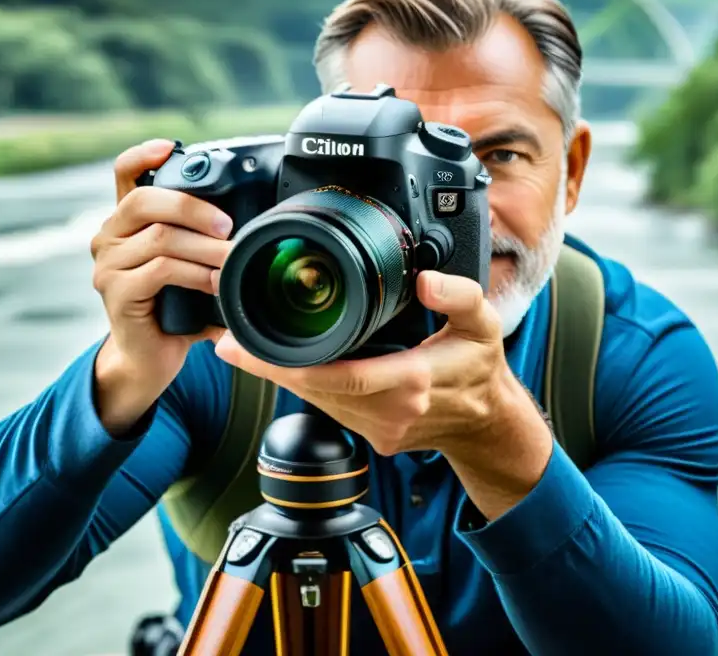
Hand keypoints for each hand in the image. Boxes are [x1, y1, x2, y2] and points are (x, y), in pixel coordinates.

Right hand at [89, 139, 233, 434]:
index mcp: (127, 222)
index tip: (172, 147)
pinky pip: (159, 269)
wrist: (151, 357)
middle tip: (229, 226)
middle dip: (194, 207)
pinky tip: (215, 283)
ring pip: (160, 237)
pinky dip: (195, 274)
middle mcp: (109, 236)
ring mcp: (108, 264)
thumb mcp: (193, 263)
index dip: (144, 155)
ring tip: (232, 259)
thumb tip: (259, 217)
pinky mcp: (116, 292)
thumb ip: (206, 238)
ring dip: (205, 248)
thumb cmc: (177, 306)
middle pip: (144, 199)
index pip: (124, 174)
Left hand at [215, 269, 553, 517]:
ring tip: (248, 351)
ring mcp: (381, 429)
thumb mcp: (483, 322)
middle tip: (229, 342)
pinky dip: (308, 389)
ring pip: (318, 403)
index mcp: (413, 380)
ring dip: (283, 378)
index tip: (246, 347)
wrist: (488, 420)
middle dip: (268, 368)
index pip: (337, 375)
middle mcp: (391, 410)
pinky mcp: (377, 438)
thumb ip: (458, 295)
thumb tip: (425, 280)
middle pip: (315, 390)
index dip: (286, 364)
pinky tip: (291, 368)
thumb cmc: (480, 367)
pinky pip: (332, 411)